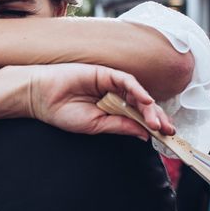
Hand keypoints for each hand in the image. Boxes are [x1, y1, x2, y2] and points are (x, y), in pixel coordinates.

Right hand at [25, 64, 174, 139]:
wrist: (41, 96)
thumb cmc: (62, 112)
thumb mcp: (96, 126)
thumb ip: (119, 126)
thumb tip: (144, 133)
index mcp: (110, 110)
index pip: (137, 117)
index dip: (152, 126)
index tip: (165, 137)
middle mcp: (113, 96)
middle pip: (141, 105)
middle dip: (156, 118)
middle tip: (168, 131)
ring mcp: (110, 83)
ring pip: (137, 93)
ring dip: (149, 107)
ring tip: (157, 122)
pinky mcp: (104, 72)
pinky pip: (126, 80)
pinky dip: (137, 89)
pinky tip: (145, 101)